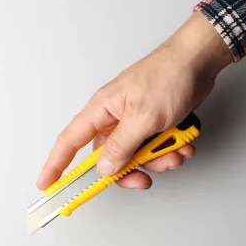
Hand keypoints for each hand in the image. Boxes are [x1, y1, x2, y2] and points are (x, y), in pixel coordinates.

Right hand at [36, 12, 232, 189]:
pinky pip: (154, 148)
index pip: (70, 141)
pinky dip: (170, 150)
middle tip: (143, 178)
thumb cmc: (168, 76)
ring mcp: (134, 121)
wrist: (199, 61)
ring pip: (136, 156)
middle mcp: (115, 117)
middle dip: (129, 170)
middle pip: (109, 158)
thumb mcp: (143, 117)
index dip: (56, 164)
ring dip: (157, 159)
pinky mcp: (153, 124)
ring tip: (175, 150)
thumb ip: (122, 146)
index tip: (47, 184)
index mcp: (102, 110)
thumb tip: (105, 168)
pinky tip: (182, 143)